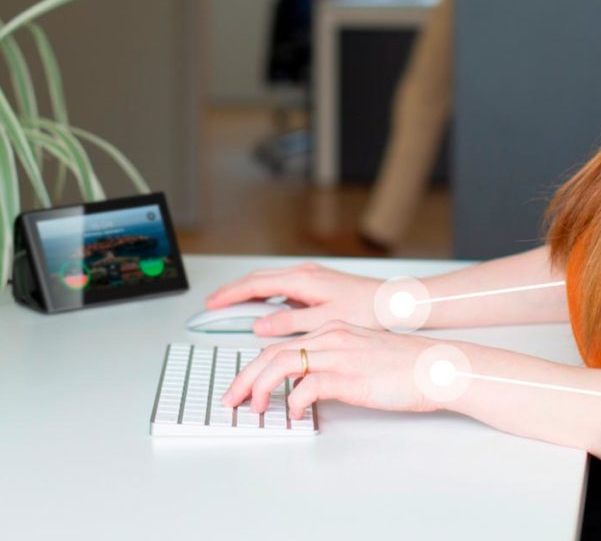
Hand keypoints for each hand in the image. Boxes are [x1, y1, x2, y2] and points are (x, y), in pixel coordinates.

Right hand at [204, 261, 383, 336]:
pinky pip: (282, 286)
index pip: (255, 284)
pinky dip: (266, 295)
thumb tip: (260, 326)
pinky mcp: (316, 283)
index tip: (211, 304)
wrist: (389, 300)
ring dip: (249, 293)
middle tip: (212, 306)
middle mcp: (304, 273)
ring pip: (269, 282)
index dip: (230, 294)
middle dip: (233, 292)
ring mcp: (310, 276)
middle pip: (258, 280)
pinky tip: (264, 309)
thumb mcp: (323, 320)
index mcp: (302, 280)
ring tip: (231, 308)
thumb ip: (289, 322)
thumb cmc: (364, 309)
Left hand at [220, 320, 448, 416]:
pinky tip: (293, 413)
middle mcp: (333, 336)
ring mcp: (341, 354)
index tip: (243, 386)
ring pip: (283, 364)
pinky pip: (309, 386)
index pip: (283, 344)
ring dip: (261, 388)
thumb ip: (336, 361)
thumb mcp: (363, 355)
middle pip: (273, 352)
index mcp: (334, 330)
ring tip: (254, 409)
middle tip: (232, 400)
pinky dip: (293, 400)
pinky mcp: (350, 375)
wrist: (437, 366)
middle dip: (245, 377)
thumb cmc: (406, 366)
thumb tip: (311, 385)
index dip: (256, 366)